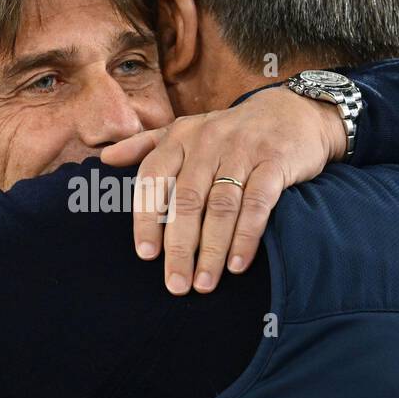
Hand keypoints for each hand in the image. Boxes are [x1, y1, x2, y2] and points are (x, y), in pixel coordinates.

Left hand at [99, 85, 346, 294]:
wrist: (294, 112)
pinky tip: (238, 264)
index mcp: (180, 137)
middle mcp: (207, 142)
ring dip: (211, 250)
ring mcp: (242, 151)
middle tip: (175, 285)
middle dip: (179, 247)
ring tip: (204, 284)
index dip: (147, 218)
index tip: (146, 255)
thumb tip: (105, 159)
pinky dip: (246, 237)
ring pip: (220, 207)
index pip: (153, 179)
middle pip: (186, 201)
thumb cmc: (231, 132)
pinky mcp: (275, 161)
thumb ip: (146, 146)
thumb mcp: (187, 131)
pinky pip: (257, 204)